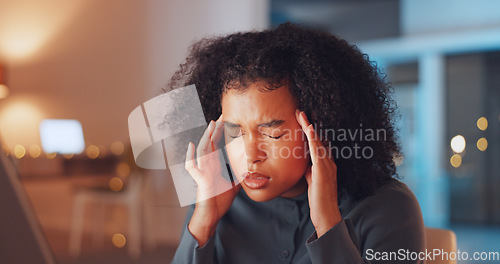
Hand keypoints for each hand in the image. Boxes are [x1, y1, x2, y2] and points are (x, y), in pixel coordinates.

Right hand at [185, 114, 240, 245]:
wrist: (212, 214)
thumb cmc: (220, 200)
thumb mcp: (234, 184)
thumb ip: (239, 175)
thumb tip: (250, 169)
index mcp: (214, 165)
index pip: (216, 144)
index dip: (220, 132)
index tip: (226, 120)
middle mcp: (207, 165)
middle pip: (209, 143)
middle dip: (214, 129)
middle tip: (220, 116)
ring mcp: (202, 171)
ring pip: (202, 150)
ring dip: (206, 137)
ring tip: (211, 125)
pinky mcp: (199, 180)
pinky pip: (191, 166)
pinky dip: (190, 156)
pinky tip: (191, 145)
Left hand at [296, 110, 341, 237]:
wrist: (326, 213)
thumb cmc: (318, 199)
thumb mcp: (312, 181)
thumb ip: (310, 170)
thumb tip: (305, 164)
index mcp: (326, 163)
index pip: (318, 143)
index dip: (310, 131)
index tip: (303, 120)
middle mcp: (329, 161)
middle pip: (318, 138)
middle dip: (309, 124)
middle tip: (300, 111)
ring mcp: (327, 165)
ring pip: (317, 141)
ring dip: (309, 127)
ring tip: (301, 114)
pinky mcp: (323, 170)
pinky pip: (317, 151)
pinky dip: (313, 139)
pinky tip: (308, 129)